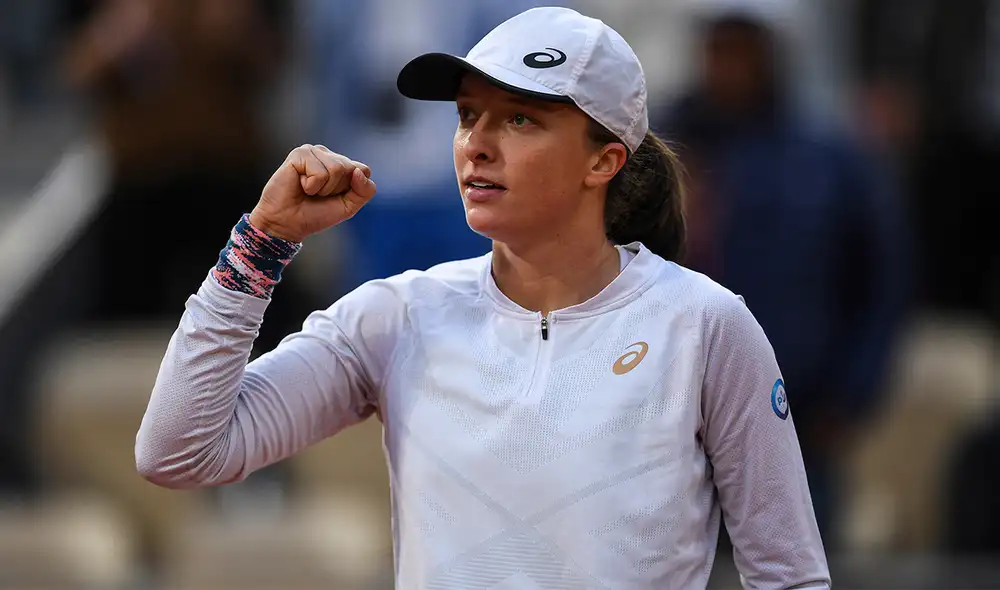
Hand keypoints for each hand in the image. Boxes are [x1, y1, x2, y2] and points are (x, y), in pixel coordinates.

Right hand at [249, 145, 376, 241]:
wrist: (287, 223)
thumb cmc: (316, 214)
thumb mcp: (348, 206)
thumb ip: (364, 191)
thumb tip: (358, 171)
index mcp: (341, 164)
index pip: (363, 170)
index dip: (353, 189)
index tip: (334, 197)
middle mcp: (328, 155)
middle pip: (351, 169)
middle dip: (336, 189)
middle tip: (318, 195)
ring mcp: (314, 152)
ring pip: (336, 169)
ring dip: (323, 188)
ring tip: (309, 190)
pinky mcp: (300, 154)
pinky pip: (319, 172)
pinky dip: (311, 185)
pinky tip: (300, 185)